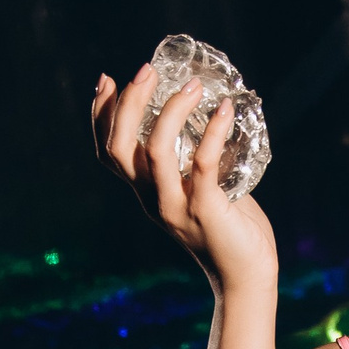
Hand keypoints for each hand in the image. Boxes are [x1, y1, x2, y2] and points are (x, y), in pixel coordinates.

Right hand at [93, 67, 277, 300]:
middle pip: (120, 148)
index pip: (109, 152)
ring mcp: (176, 207)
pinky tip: (225, 110)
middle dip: (128, 104)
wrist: (247, 278)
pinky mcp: (206, 211)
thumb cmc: (231, 230)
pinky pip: (202, 165)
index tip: (107, 80)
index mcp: (146, 193)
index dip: (101, 116)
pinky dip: (212, 133)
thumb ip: (195, 163)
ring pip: (155, 152)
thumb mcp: (203, 191)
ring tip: (193, 85)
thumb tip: (209, 117)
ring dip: (170, 112)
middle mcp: (152, 199)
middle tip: (147, 70)